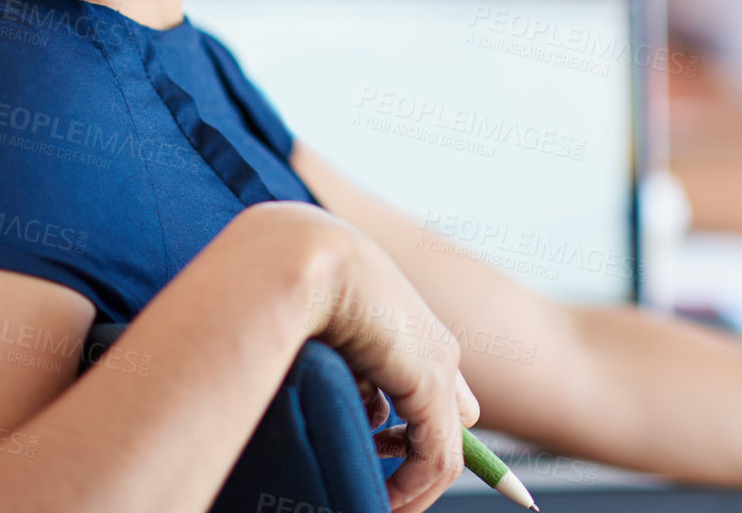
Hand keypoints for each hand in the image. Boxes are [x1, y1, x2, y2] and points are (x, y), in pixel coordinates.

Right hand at [297, 209, 480, 512]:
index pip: (436, 391)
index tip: (384, 458)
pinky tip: (384, 502)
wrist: (300, 255)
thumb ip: (348, 371)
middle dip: (419, 463)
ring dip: (411, 488)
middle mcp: (432, 346)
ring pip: (443, 448)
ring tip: (378, 505)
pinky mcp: (431, 381)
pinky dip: (413, 491)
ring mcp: (438, 363)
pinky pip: (437, 458)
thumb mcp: (325, 335)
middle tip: (386, 497)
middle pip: (451, 419)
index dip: (417, 434)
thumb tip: (356, 414)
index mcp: (405, 327)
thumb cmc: (289, 284)